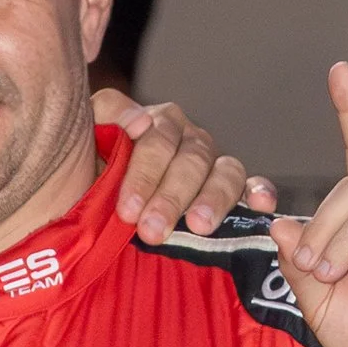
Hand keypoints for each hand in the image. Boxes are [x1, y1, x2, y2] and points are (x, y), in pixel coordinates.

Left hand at [96, 86, 277, 240]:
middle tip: (151, 230)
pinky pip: (252, 186)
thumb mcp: (89, 139)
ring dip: (212, 199)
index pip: (157, 139)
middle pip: (191, 160)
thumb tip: (138, 121)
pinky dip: (259, 192)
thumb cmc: (94, 175)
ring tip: (197, 226)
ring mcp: (213, 165)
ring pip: (225, 172)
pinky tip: (259, 205)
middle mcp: (189, 140)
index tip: (127, 209)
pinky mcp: (234, 191)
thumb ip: (106, 116)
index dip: (143, 174)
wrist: (97, 208)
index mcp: (157, 124)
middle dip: (170, 197)